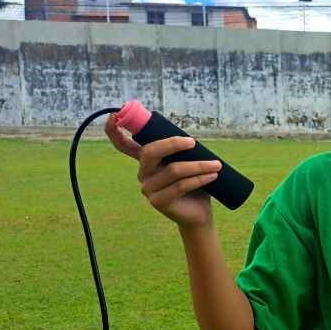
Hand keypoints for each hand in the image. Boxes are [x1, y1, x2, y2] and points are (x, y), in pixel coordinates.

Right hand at [104, 114, 221, 229]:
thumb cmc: (194, 184)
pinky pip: (180, 186)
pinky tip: (212, 176)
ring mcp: (148, 189)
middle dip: (173, 144)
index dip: (114, 131)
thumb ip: (182, 150)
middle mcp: (143, 173)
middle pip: (150, 152)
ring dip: (199, 165)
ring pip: (173, 170)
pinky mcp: (158, 202)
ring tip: (217, 165)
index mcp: (147, 161)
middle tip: (193, 142)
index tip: (113, 116)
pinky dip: (199, 179)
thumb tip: (190, 138)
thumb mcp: (188, 162)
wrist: (199, 213)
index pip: (124, 145)